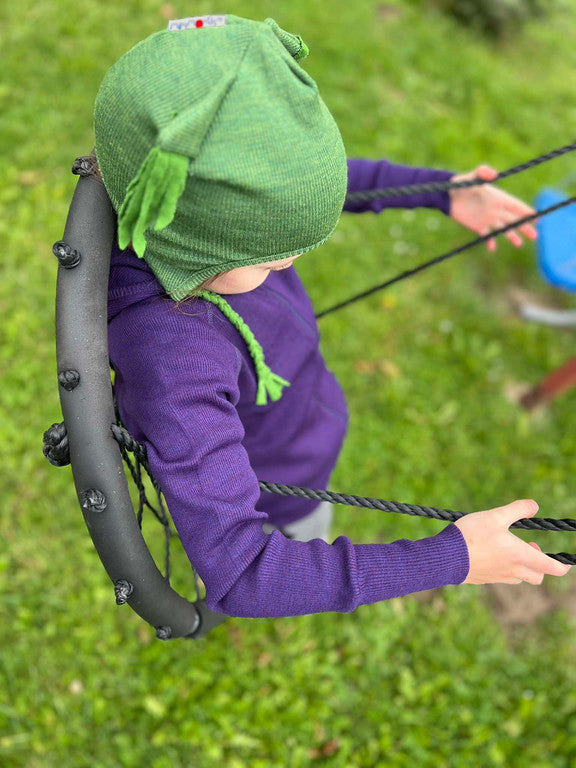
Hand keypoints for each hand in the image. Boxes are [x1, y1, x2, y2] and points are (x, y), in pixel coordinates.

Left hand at [449, 165, 538, 251]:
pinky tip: (492, 248)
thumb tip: (493, 173)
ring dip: (511, 236)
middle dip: (525, 227)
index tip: (537, 217)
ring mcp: (487, 218)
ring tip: (519, 245)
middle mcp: (495, 209)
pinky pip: (486, 235)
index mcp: (497, 198)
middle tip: (535, 236)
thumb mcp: (471, 178)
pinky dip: (490, 241)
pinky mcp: (477, 225)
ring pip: (503, 228)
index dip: (526, 211)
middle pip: (513, 219)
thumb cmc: (459, 184)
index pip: (515, 206)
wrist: (446, 195)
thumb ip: (482, 173)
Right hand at [454, 499, 570, 584]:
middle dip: (540, 565)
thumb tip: (535, 505)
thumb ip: (517, 509)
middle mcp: (513, 571)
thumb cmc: (471, 536)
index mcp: (520, 556)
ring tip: (509, 549)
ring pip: (521, 578)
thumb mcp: (495, 516)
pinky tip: (492, 555)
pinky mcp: (485, 580)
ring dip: (523, 567)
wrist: (445, 557)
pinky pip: (503, 578)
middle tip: (528, 546)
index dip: (562, 566)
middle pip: (538, 577)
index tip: (565, 562)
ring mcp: (498, 578)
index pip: (551, 568)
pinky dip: (506, 569)